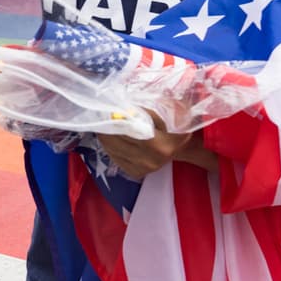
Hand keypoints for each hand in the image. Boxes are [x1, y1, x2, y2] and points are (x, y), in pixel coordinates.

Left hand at [97, 112, 216, 178]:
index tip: (110, 108)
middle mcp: (151, 161)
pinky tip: (108, 135)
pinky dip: (108, 145)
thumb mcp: (169, 112)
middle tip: (101, 113)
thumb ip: (149, 111)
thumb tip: (125, 107)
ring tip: (102, 122)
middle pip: (119, 140)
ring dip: (105, 135)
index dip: (119, 119)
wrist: (180, 147)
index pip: (131, 130)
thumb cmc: (175, 124)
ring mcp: (142, 169)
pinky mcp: (135, 173)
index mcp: (162, 146)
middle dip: (108, 125)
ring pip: (113, 149)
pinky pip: (114, 157)